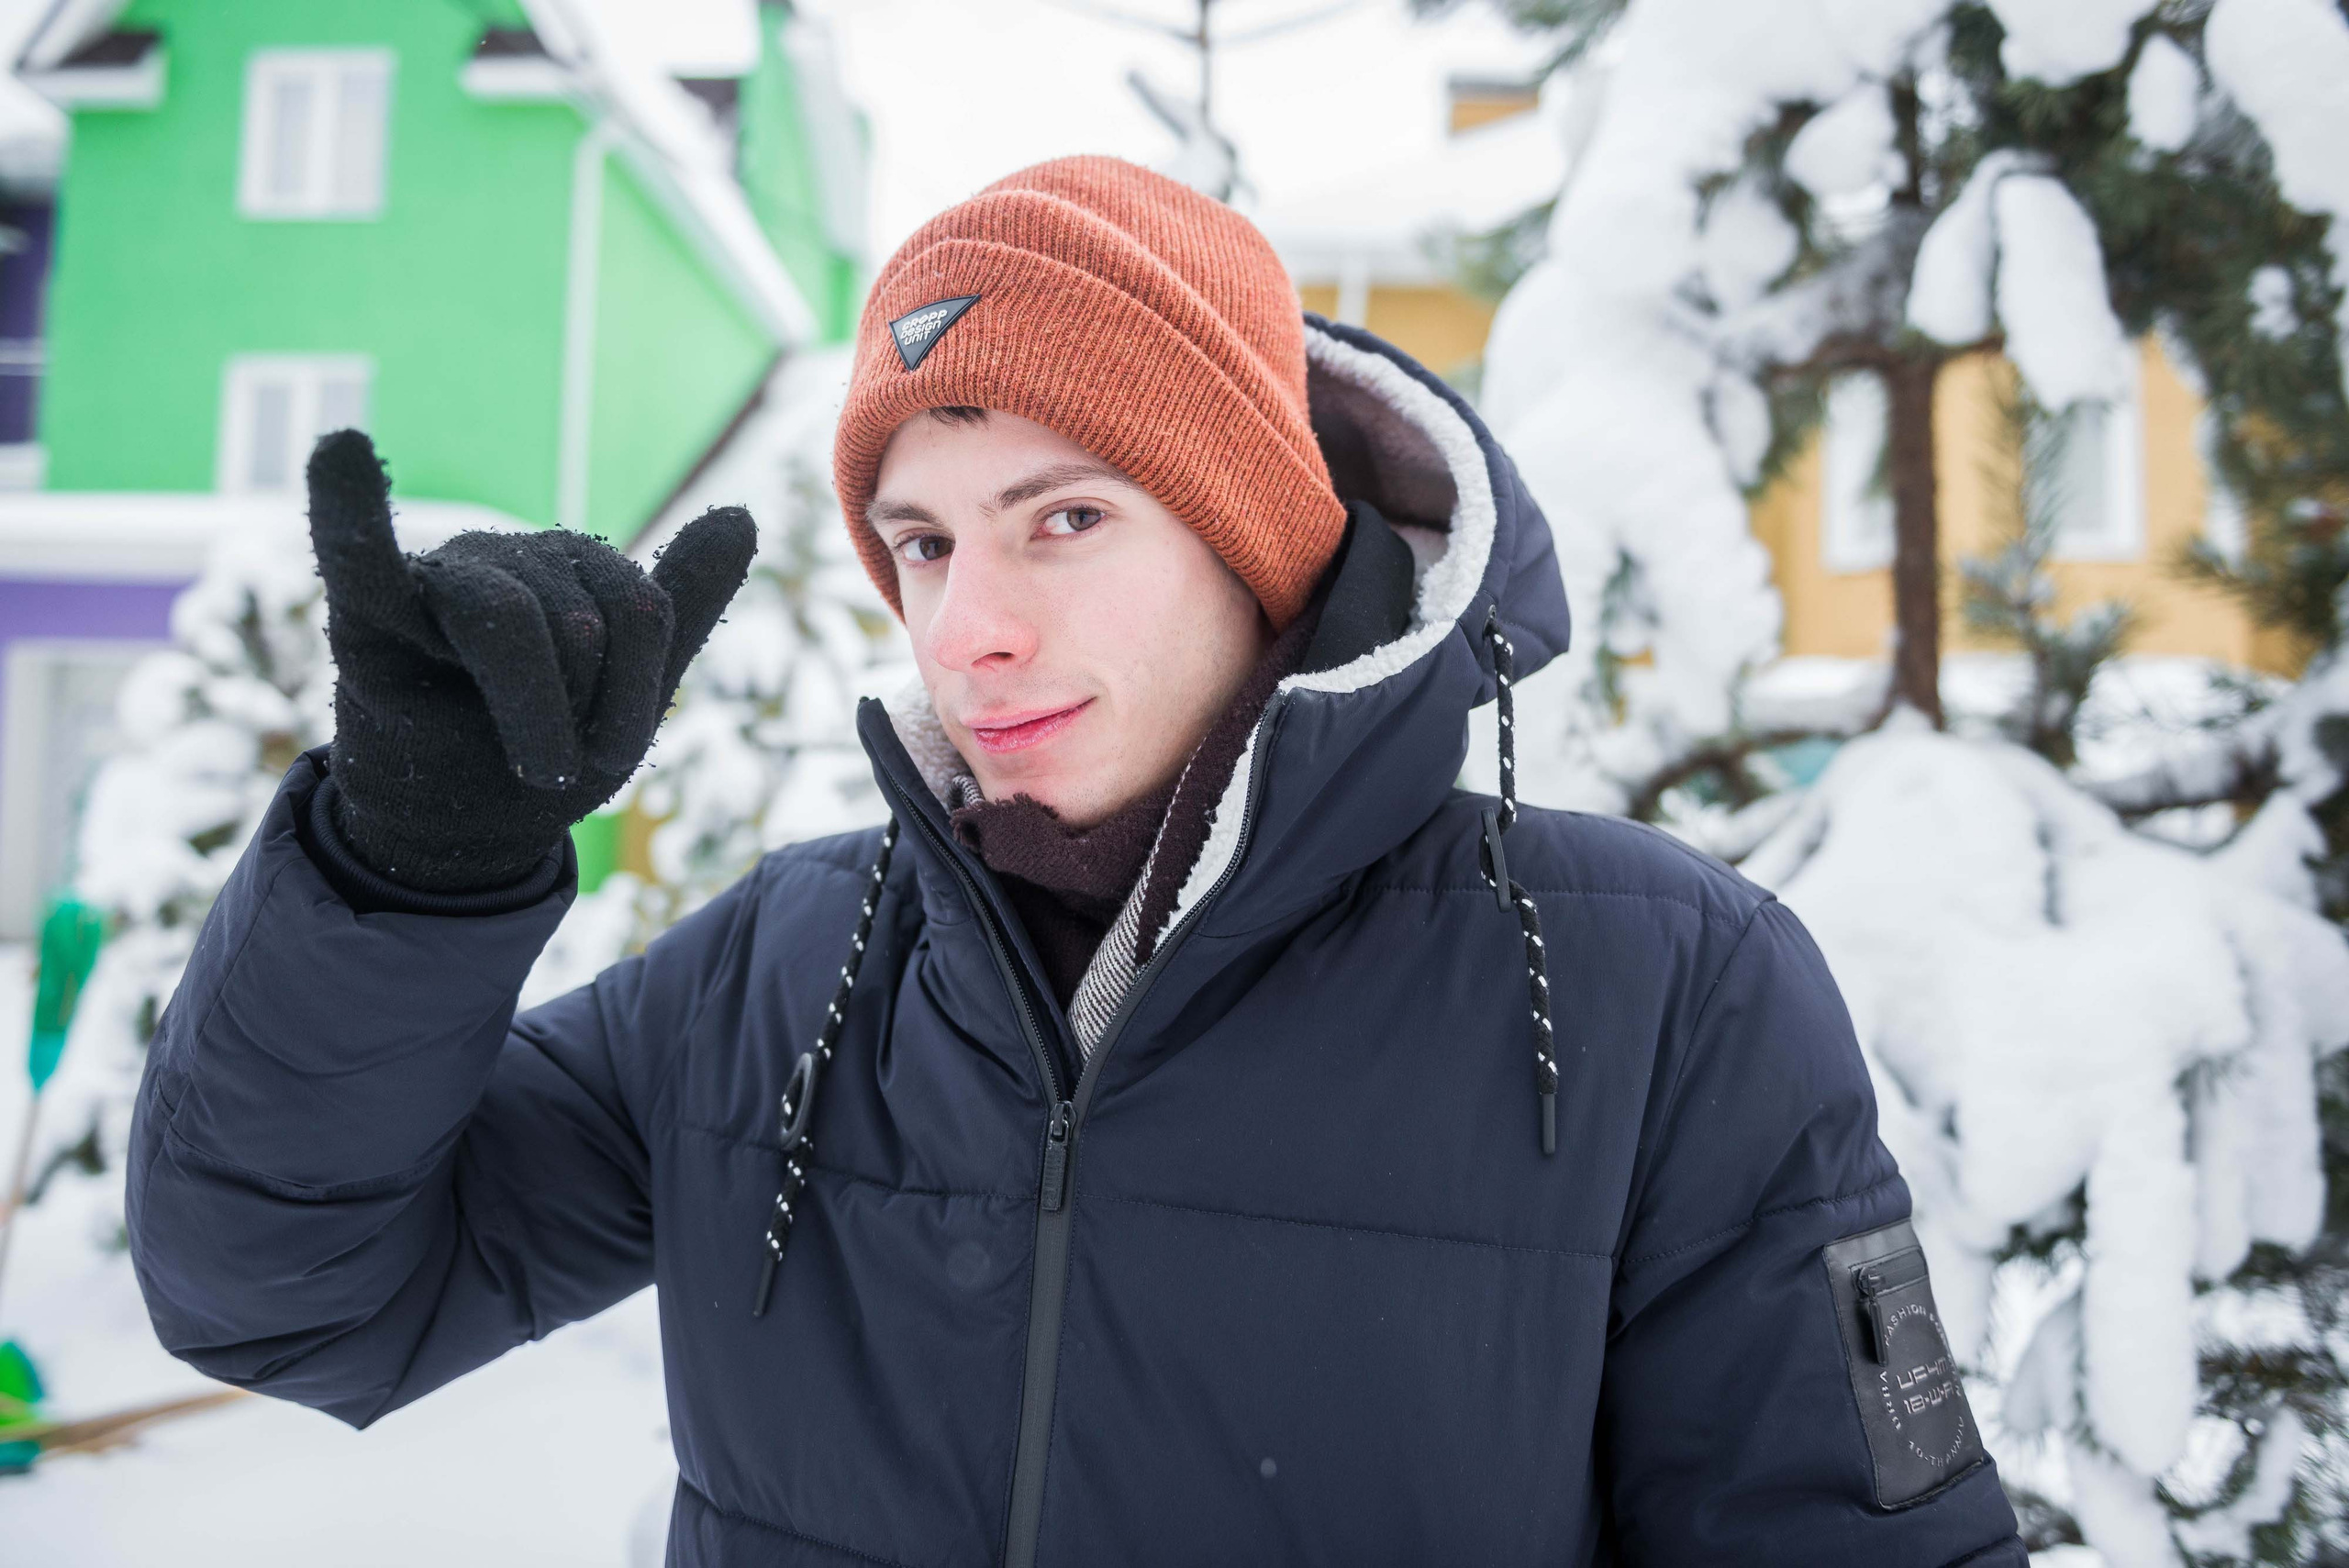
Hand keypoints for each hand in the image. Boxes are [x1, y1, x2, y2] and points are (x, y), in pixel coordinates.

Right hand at [305, 429, 755, 892]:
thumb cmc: (539, 756)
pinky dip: (346, 503)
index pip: (643, 614)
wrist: (458, 830)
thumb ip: (680, 605)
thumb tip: (742, 513)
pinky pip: (357, 549)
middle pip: (585, 625)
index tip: (608, 753)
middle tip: (548, 760)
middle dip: (579, 718)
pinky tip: (342, 452)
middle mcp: (509, 554)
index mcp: (574, 566)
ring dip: (531, 719)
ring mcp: (439, 574)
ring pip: (515, 625)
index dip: (634, 703)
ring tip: (518, 754)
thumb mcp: (628, 692)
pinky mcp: (369, 613)